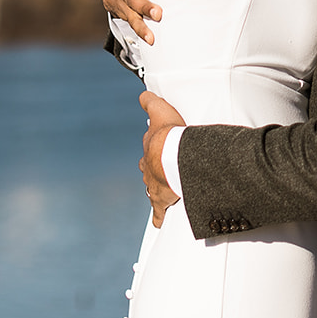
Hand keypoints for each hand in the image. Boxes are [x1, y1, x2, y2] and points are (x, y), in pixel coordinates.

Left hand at [139, 91, 184, 226]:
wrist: (173, 155)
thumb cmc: (168, 134)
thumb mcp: (160, 110)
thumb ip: (151, 102)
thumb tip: (142, 94)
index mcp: (149, 152)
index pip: (148, 154)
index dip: (152, 153)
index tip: (156, 154)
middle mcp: (148, 171)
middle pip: (148, 173)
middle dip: (153, 173)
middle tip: (160, 174)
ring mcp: (154, 187)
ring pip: (152, 191)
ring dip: (157, 192)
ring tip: (163, 193)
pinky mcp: (162, 200)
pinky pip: (159, 211)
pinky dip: (159, 217)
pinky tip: (158, 222)